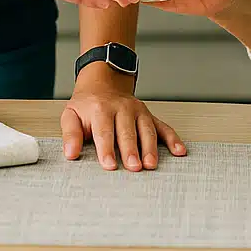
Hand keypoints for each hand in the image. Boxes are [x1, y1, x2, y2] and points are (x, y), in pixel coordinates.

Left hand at [61, 66, 186, 170]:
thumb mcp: (71, 115)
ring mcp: (138, 111)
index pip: (104, 131)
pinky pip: (163, 127)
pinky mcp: (149, 116)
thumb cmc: (87, 105)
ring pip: (146, 129)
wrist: (103, 83)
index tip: (109, 165)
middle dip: (131, 150)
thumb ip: (71, 135)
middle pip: (127, 131)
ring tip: (151, 164)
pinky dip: (173, 139)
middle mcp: (122, 108)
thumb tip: (70, 153)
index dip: (107, 149)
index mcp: (101, 109)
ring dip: (150, 148)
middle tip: (134, 167)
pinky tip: (179, 151)